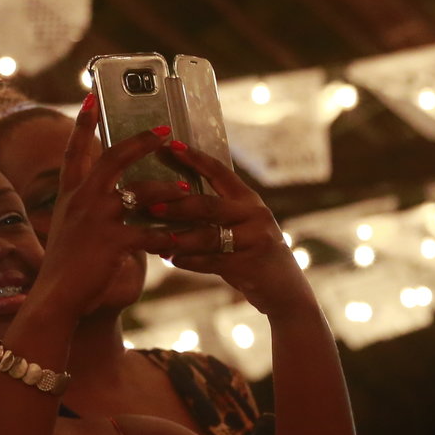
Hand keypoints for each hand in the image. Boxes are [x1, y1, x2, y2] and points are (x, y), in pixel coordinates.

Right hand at [20, 100, 161, 325]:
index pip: (75, 151)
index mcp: (70, 196)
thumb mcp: (69, 232)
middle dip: (140, 141)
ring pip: (139, 193)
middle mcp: (81, 201)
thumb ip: (86, 213)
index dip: (83, 124)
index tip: (92, 96)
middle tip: (164, 129)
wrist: (54, 299)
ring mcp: (95, 219)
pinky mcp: (111, 242)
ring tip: (187, 190)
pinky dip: (166, 237)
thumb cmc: (64, 271)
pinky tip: (180, 241)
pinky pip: (148, 233)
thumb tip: (110, 202)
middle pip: (113, 158)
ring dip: (167, 190)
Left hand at [130, 141, 310, 313]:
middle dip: (177, 205)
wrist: (284, 288)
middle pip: (209, 206)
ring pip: (207, 237)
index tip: (171, 146)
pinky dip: (188, 261)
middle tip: (150, 204)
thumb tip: (173, 196)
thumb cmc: (253, 251)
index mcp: (248, 199)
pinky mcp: (249, 265)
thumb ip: (216, 211)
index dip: (195, 159)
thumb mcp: (242, 224)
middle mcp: (254, 215)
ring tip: (154, 240)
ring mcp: (254, 240)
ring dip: (178, 239)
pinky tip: (171, 259)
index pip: (220, 172)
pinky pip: (211, 262)